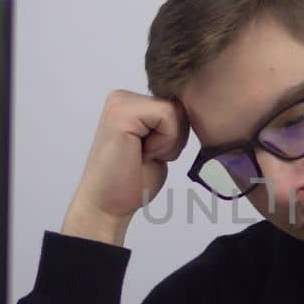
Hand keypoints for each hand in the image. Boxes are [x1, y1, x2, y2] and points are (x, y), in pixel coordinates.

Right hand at [61, 90, 188, 244]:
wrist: (107, 206)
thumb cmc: (133, 181)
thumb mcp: (158, 143)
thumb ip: (169, 123)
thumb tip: (196, 111)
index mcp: (130, 102)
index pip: (177, 106)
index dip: (175, 136)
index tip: (148, 154)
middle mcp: (122, 97)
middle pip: (179, 107)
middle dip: (173, 138)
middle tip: (145, 157)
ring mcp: (120, 102)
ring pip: (175, 111)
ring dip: (168, 142)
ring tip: (142, 156)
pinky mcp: (121, 113)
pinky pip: (167, 116)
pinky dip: (163, 142)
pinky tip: (141, 155)